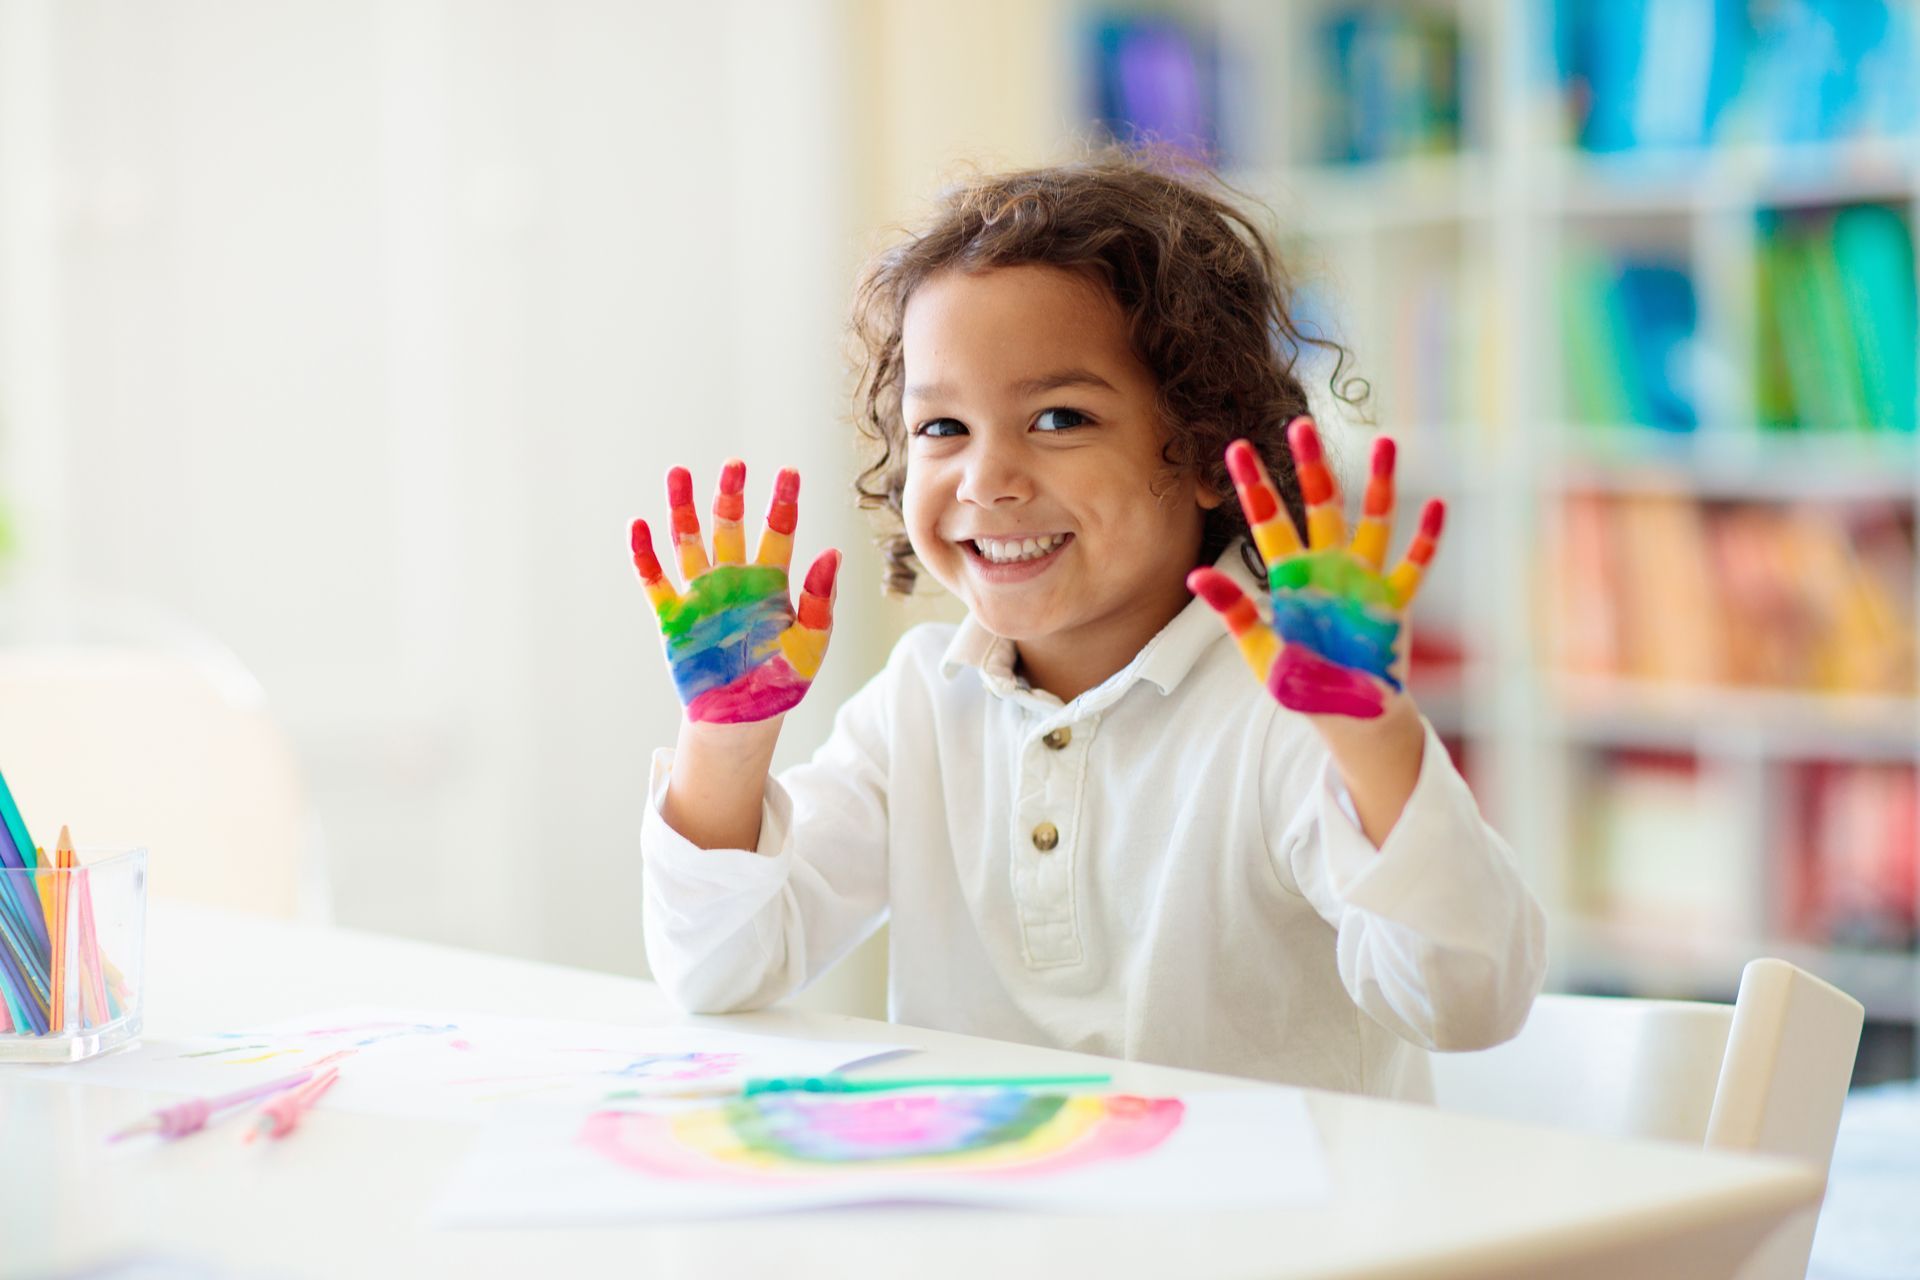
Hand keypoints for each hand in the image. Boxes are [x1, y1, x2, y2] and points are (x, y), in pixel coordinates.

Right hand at [629, 460, 839, 724]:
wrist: (742, 720)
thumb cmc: (782, 681)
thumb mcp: (811, 643)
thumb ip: (820, 599)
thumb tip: (832, 553)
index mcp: (771, 581)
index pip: (779, 531)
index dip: (782, 501)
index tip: (789, 472)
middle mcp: (734, 579)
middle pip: (730, 526)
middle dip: (730, 495)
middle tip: (734, 465)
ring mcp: (701, 595)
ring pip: (690, 541)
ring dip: (683, 509)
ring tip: (678, 473)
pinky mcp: (673, 617)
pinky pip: (655, 580)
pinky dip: (645, 555)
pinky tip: (638, 525)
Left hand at [1188, 419, 1442, 718]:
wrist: (1349, 717)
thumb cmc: (1302, 686)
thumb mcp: (1261, 651)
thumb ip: (1235, 611)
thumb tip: (1195, 574)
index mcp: (1290, 576)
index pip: (1268, 520)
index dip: (1254, 485)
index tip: (1237, 447)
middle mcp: (1327, 567)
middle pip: (1319, 505)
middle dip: (1310, 466)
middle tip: (1299, 424)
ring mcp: (1364, 580)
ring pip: (1374, 521)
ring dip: (1380, 484)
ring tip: (1385, 442)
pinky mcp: (1394, 602)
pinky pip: (1414, 565)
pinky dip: (1425, 539)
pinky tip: (1434, 506)